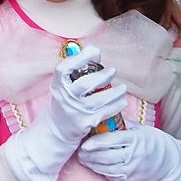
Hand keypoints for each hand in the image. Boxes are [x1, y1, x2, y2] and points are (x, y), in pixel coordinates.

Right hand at [0, 48, 128, 180]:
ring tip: (124, 88)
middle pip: (84, 84)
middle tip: (113, 71)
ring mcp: (75, 111)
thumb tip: (96, 53)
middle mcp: (65, 98)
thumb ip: (76, 70)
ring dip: (114, 93)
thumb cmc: (64, 102)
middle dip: (102, 76)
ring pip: (99, 100)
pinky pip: (104, 113)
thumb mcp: (63, 86)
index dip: (79, 58)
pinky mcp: (85, 123)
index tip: (94, 50)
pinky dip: (115, 106)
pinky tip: (122, 101)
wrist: (56, 130)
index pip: (64, 69)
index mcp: (58, 85)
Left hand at [78, 123, 180, 180]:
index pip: (112, 140)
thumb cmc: (153, 142)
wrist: (170, 163)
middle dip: (90, 155)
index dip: (95, 142)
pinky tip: (96, 166)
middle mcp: (134, 156)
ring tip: (84, 159)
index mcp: (136, 140)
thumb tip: (101, 115)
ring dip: (92, 165)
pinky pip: (112, 178)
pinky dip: (102, 172)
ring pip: (106, 169)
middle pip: (106, 156)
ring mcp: (133, 171)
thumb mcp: (139, 129)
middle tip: (80, 152)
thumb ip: (121, 124)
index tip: (84, 144)